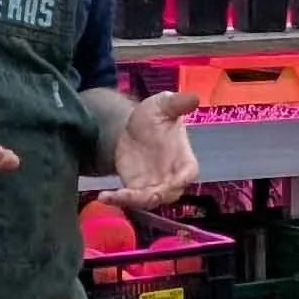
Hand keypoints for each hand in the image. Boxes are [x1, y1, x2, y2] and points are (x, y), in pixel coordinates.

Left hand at [111, 88, 198, 207]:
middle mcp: (172, 177)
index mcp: (184, 159)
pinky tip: (103, 196)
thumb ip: (177, 103)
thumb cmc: (156, 115)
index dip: (183, 179)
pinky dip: (118, 200)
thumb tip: (194, 97)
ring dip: (132, 201)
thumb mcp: (163, 104)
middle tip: (140, 195)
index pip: (189, 172)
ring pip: (147, 200)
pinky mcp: (135, 189)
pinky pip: (129, 199)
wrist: (133, 127)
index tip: (174, 183)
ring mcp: (153, 186)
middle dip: (156, 196)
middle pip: (169, 193)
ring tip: (114, 196)